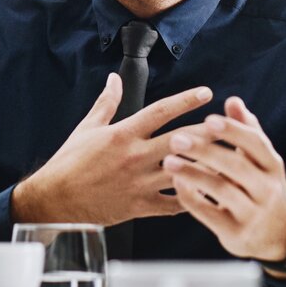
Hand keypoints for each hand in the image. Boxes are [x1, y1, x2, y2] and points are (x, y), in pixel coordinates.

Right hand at [10, 73, 212, 226]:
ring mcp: (139, 183)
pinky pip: (174, 204)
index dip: (185, 100)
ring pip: (183, 173)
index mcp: (123, 134)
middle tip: (230, 126)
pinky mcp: (140, 207)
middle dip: (208, 132)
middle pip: (180, 141)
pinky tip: (209, 195)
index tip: (206, 93)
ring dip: (207, 167)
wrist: (55, 201)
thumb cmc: (70, 163)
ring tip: (230, 162)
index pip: (160, 111)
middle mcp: (135, 156)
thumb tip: (114, 79)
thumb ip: (107, 103)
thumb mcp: (87, 128)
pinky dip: (192, 199)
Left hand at [161, 97, 285, 267]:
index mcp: (272, 166)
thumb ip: (246, 131)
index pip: (255, 144)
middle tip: (177, 139)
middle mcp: (267, 190)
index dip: (233, 131)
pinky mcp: (236, 233)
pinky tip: (176, 184)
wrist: (278, 235)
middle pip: (236, 167)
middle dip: (206, 151)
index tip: (208, 119)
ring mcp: (253, 214)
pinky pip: (210, 214)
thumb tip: (233, 100)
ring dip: (193, 174)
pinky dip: (192, 199)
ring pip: (222, 191)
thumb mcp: (261, 161)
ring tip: (168, 162)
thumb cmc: (261, 186)